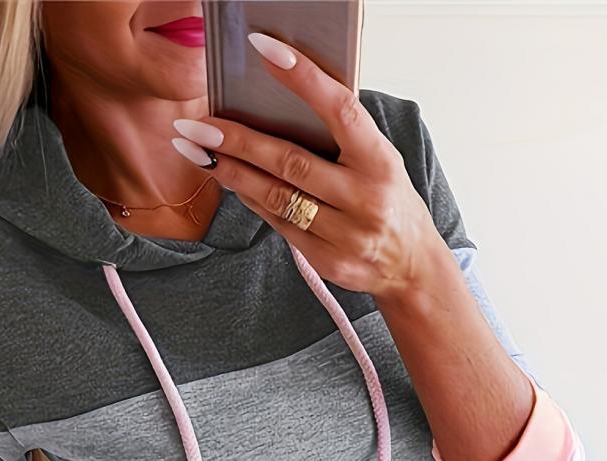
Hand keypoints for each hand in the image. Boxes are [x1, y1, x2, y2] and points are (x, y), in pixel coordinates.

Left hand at [170, 32, 440, 300]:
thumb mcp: (379, 161)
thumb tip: (284, 98)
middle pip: (290, 163)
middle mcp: (365, 198)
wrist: (410, 265)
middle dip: (238, 141)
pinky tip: (227, 179)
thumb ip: (342, 136)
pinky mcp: (329, 261)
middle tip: (197, 126)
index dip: (303, 78)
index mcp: (380, 161)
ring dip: (231, 172)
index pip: (340, 110)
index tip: (264, 49)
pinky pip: (280, 225)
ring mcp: (346, 235)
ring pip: (277, 198)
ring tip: (196, 151)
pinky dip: (250, 199)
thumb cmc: (388, 199)